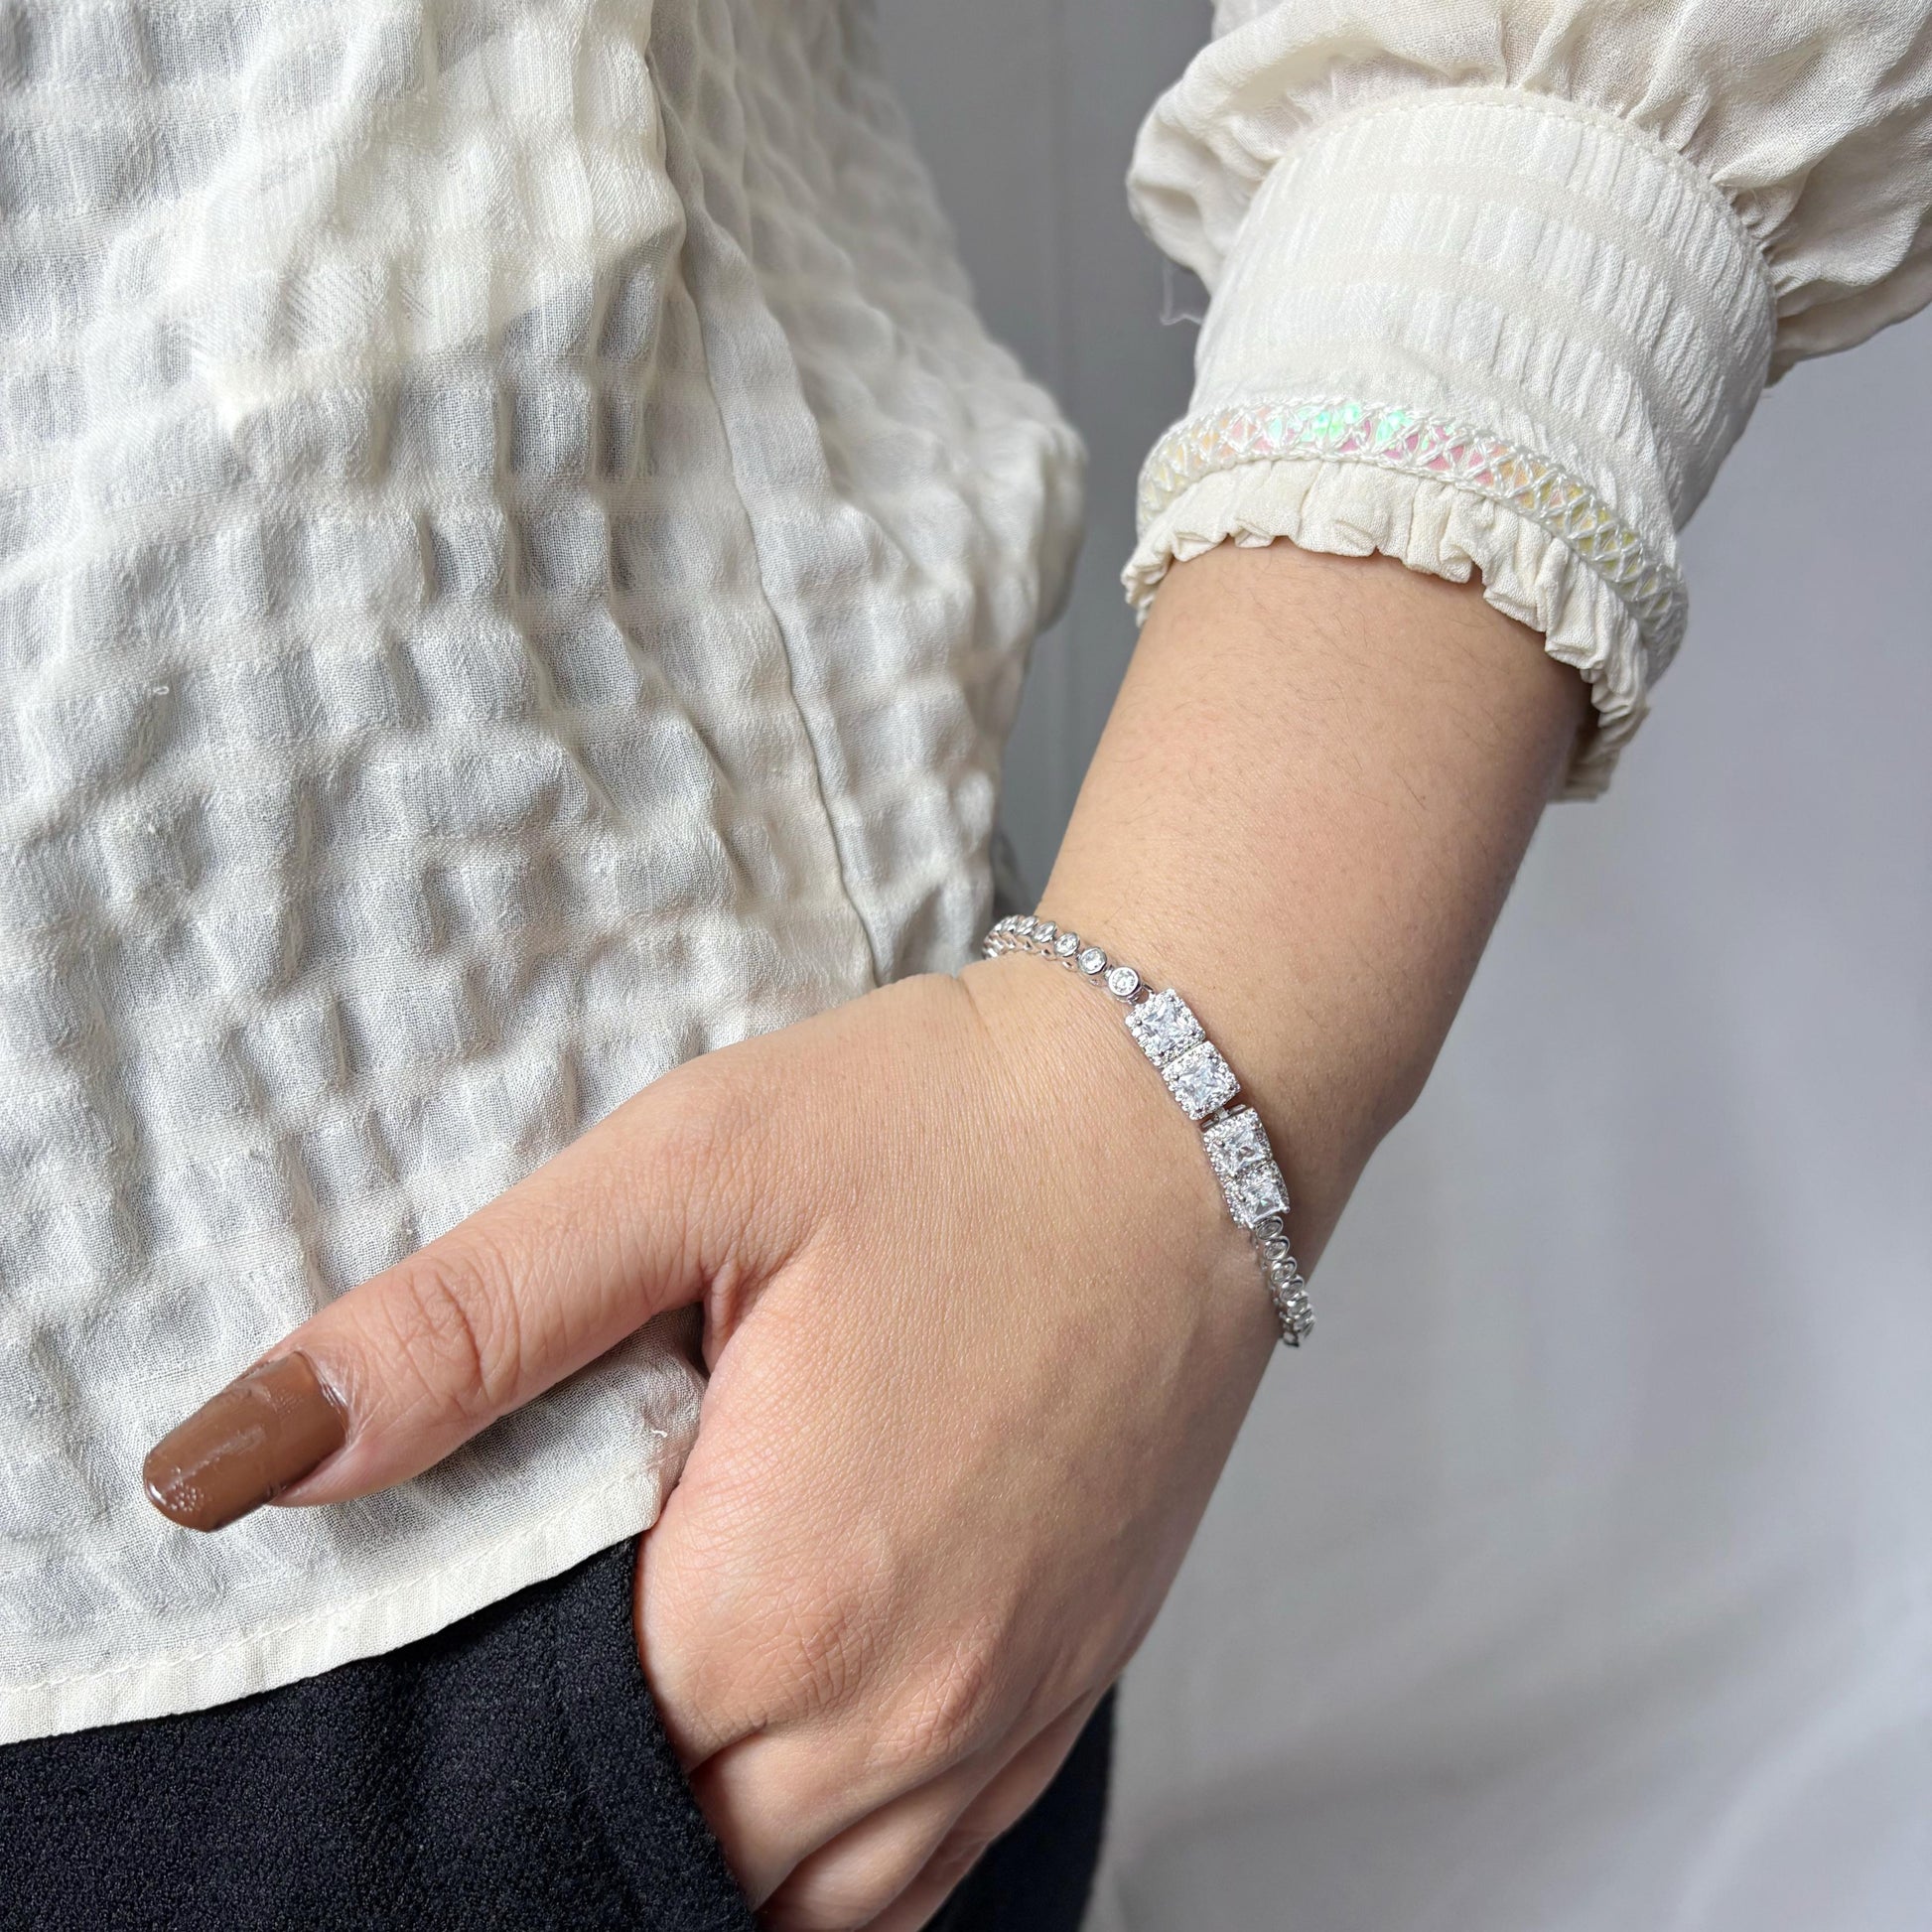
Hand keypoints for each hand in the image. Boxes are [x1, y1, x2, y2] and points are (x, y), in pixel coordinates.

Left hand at [148, 955, 1278, 1927]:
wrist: (1183, 1107)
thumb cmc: (949, 1125)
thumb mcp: (687, 1169)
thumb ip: (464, 1324)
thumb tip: (244, 1454)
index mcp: (781, 1600)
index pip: (547, 1780)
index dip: (469, 1723)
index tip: (458, 1629)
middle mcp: (905, 1706)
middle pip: (674, 1862)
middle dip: (575, 1795)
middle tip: (542, 1654)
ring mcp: (1005, 1711)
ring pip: (803, 1908)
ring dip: (702, 1841)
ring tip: (645, 1712)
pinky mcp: (1072, 1681)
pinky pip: (925, 1873)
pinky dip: (826, 1859)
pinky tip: (779, 1758)